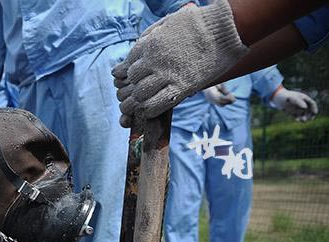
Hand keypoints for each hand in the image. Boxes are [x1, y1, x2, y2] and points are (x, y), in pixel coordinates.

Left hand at [113, 0, 248, 126]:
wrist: (226, 27)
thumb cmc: (199, 23)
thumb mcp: (168, 22)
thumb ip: (151, 34)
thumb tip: (138, 45)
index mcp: (149, 45)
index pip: (126, 68)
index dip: (124, 78)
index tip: (127, 82)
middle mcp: (155, 61)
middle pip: (131, 83)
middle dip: (128, 93)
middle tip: (130, 98)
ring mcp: (168, 74)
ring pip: (140, 96)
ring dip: (136, 104)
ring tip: (137, 107)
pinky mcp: (182, 87)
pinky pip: (156, 105)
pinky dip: (149, 110)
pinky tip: (149, 111)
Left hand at [272, 88, 317, 121]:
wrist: (276, 98)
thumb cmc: (285, 96)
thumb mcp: (293, 98)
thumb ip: (299, 102)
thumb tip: (305, 108)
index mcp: (304, 98)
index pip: (312, 104)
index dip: (314, 108)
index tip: (315, 113)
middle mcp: (302, 103)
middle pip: (309, 110)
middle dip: (310, 115)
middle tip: (309, 119)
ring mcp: (297, 108)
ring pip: (304, 114)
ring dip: (304, 117)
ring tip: (303, 121)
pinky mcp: (292, 112)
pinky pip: (297, 116)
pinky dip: (298, 118)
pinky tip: (297, 120)